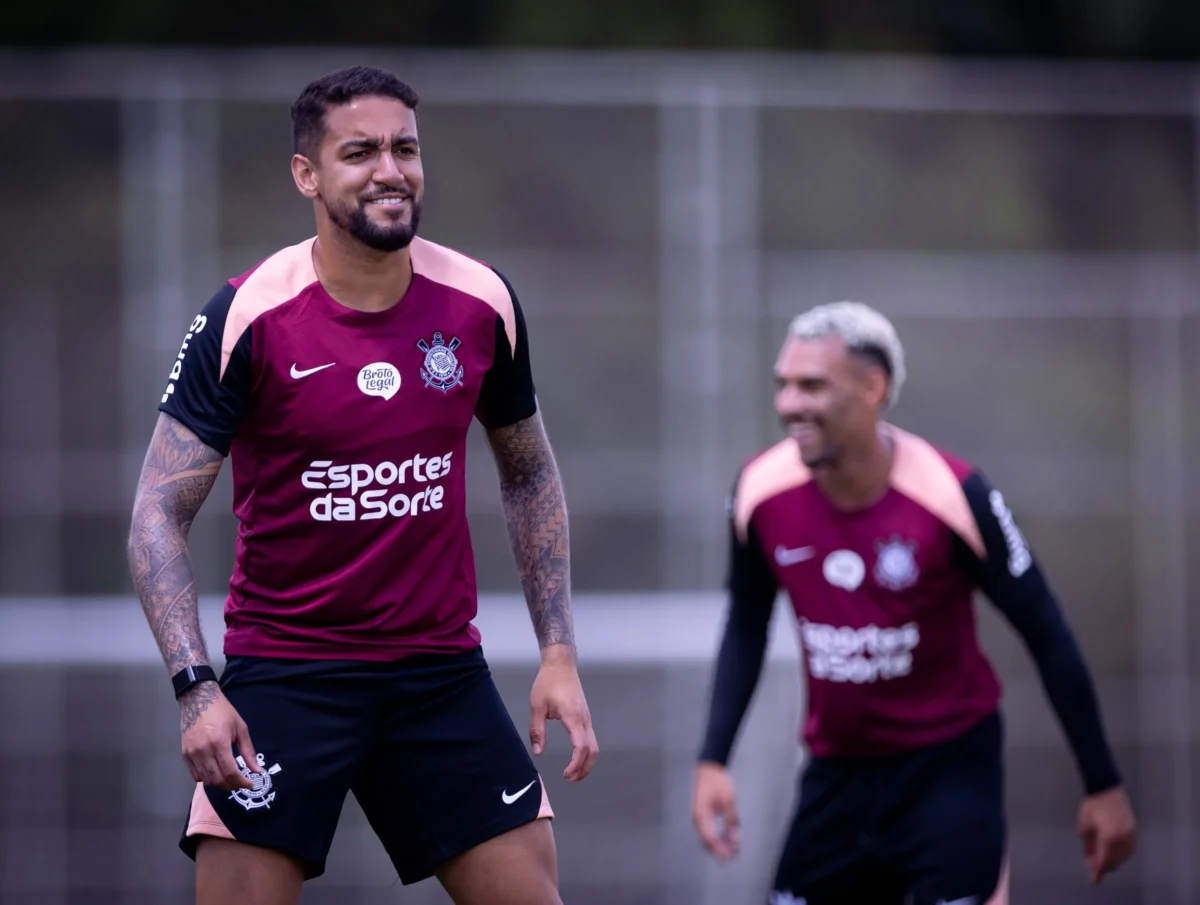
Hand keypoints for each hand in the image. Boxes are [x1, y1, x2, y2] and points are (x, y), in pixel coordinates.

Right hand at [179, 681, 259, 790]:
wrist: (198, 700)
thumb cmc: (222, 712)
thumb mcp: (240, 728)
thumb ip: (248, 751)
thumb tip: (257, 770)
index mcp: (219, 743)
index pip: (230, 772)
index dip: (241, 782)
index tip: (250, 784)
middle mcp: (203, 751)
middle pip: (217, 780)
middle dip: (232, 785)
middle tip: (241, 782)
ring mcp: (192, 754)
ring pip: (206, 780)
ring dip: (219, 784)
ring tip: (230, 779)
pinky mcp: (185, 755)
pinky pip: (195, 775)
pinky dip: (207, 779)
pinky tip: (216, 772)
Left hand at [529, 647, 598, 781]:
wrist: (561, 664)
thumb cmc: (548, 682)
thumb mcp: (537, 706)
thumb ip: (537, 730)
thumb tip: (538, 752)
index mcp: (573, 717)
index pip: (581, 747)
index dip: (575, 764)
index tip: (566, 774)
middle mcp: (584, 719)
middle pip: (593, 750)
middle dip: (585, 768)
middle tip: (571, 779)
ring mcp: (587, 717)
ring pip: (594, 745)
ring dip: (587, 761)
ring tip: (574, 773)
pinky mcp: (585, 716)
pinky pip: (591, 738)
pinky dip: (587, 752)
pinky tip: (577, 757)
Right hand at [693, 760, 739, 861]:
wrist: (708, 767)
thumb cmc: (718, 782)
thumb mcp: (728, 801)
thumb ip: (732, 821)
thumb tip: (736, 839)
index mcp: (702, 816)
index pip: (711, 839)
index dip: (722, 850)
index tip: (732, 856)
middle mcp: (697, 819)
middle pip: (707, 841)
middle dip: (720, 850)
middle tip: (733, 856)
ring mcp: (697, 816)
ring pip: (706, 837)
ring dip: (718, 844)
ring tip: (732, 849)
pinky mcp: (700, 813)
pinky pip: (706, 830)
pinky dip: (715, 836)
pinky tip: (725, 837)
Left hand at [1078, 785, 1136, 883]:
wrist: (1106, 789)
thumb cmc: (1092, 806)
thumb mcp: (1084, 827)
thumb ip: (1088, 847)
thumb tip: (1090, 861)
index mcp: (1108, 837)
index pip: (1104, 861)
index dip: (1097, 872)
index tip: (1093, 881)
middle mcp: (1122, 839)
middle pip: (1115, 861)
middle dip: (1104, 866)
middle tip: (1093, 867)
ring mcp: (1130, 835)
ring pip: (1124, 857)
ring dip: (1113, 861)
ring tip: (1101, 859)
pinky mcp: (1134, 831)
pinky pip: (1130, 849)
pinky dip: (1122, 854)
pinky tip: (1114, 853)